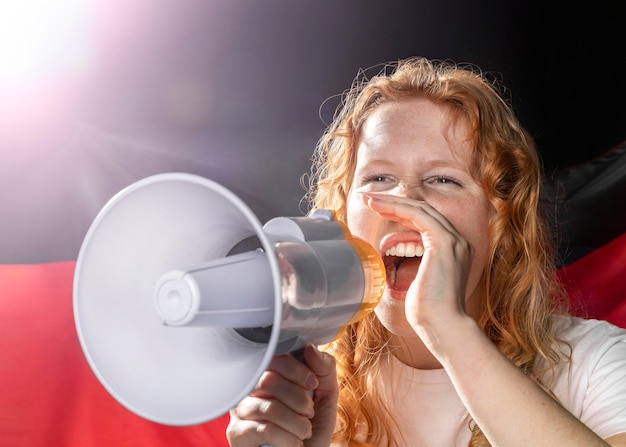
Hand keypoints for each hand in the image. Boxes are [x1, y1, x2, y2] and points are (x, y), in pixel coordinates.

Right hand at [226, 344, 337, 446]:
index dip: (296, 369)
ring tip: (305, 431)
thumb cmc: (313, 425)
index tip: (312, 384)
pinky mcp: (237, 433)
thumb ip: (324, 368)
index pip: (272, 357)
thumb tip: (310, 348)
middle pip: (268, 381)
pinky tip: (294, 443)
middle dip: (299, 399)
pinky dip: (288, 438)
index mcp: (269, 371)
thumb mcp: (326, 394)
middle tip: (309, 412)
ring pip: (269, 407)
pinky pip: (265, 429)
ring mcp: (240, 409)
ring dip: (297, 422)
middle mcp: (249, 386)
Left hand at [365, 193, 473, 338]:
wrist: (443, 327)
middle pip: (422, 211)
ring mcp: (454, 241)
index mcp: (454, 251)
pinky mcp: (445, 243)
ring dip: (392, 202)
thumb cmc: (428, 314)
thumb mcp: (417, 284)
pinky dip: (397, 208)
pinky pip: (419, 216)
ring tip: (368, 199)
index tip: (378, 209)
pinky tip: (379, 207)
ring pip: (420, 209)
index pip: (425, 222)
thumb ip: (410, 267)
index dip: (401, 212)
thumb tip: (389, 264)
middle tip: (369, 198)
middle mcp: (458, 242)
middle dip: (394, 202)